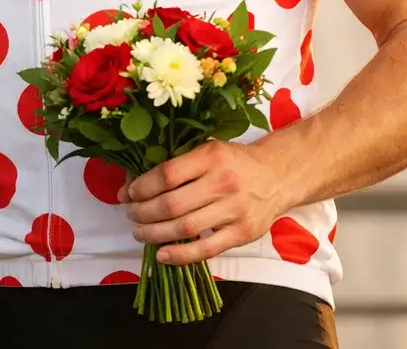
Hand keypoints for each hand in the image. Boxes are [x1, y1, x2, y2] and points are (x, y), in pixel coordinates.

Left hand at [121, 141, 286, 265]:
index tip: (128, 193)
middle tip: (130, 215)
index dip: (142, 187)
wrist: (278, 176)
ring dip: (154, 233)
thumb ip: (176, 164)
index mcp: (211, 156)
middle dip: (143, 213)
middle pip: (172, 204)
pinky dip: (180, 255)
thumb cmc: (234, 162)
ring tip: (139, 232)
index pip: (167, 175)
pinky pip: (206, 249)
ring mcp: (235, 210)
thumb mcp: (207, 149)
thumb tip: (133, 184)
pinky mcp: (242, 233)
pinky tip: (161, 254)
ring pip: (185, 228)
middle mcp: (224, 183)